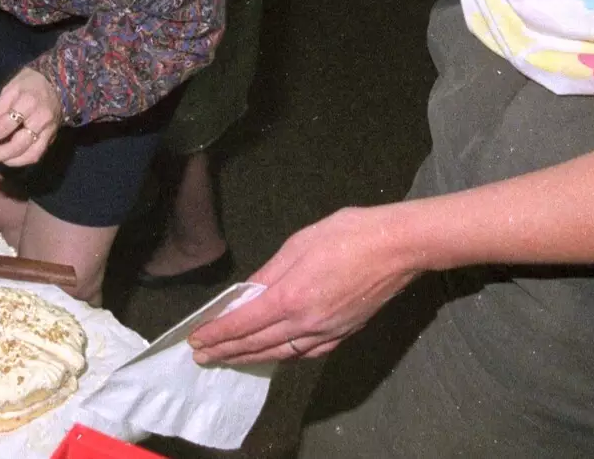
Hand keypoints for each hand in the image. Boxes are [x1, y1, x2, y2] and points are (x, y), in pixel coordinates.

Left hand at [0, 68, 62, 166]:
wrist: (60, 82)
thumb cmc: (30, 82)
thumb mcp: (10, 88)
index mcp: (28, 102)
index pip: (3, 125)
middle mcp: (40, 119)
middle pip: (15, 144)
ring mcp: (48, 130)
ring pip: (27, 154)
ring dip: (4, 159)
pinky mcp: (51, 137)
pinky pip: (36, 155)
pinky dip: (19, 161)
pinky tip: (5, 159)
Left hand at [187, 205, 421, 365]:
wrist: (398, 247)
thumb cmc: (347, 235)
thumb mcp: (298, 244)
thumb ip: (269, 273)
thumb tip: (246, 292)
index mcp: (291, 297)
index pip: (243, 324)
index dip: (217, 334)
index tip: (196, 340)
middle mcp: (306, 322)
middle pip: (257, 344)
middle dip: (226, 351)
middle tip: (201, 357)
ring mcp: (327, 332)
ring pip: (280, 354)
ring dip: (250, 358)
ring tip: (228, 359)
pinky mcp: (343, 334)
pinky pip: (305, 353)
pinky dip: (282, 356)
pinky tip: (272, 355)